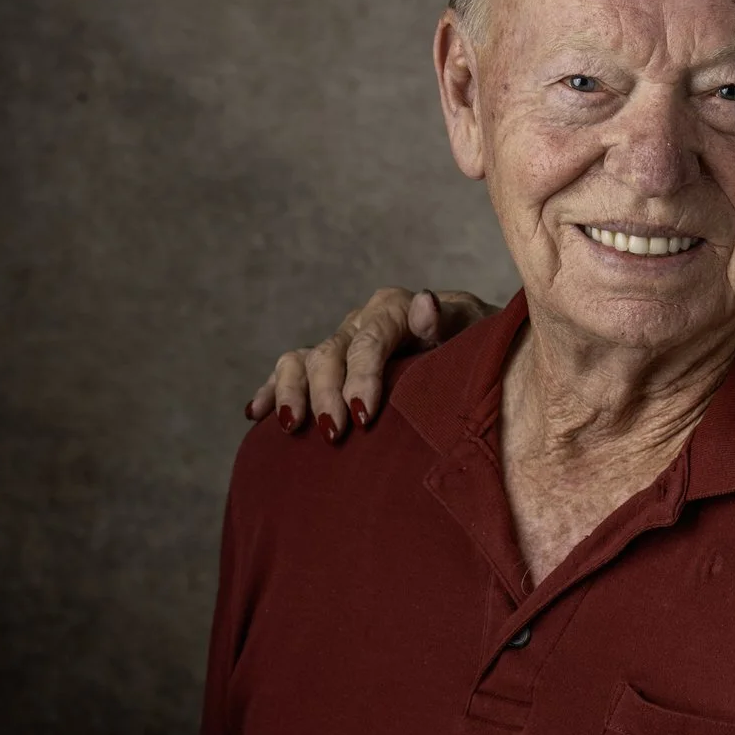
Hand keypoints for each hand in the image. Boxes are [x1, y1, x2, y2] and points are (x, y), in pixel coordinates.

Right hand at [245, 288, 498, 441]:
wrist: (477, 347)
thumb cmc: (479, 345)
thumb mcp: (475, 331)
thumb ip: (449, 321)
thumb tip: (424, 302)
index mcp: (395, 308)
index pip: (370, 340)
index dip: (363, 377)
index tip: (364, 415)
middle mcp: (360, 321)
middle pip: (330, 353)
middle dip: (327, 394)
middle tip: (335, 433)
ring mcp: (340, 342)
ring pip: (300, 360)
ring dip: (291, 392)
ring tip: (292, 427)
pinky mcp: (328, 364)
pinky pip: (288, 371)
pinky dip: (271, 390)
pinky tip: (255, 413)